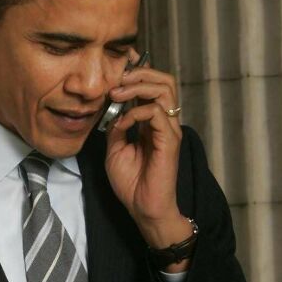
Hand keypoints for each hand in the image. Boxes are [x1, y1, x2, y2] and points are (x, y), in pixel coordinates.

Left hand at [104, 50, 190, 251]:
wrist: (143, 208)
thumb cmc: (132, 183)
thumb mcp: (114, 150)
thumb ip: (115, 127)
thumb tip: (111, 109)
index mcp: (152, 122)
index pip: (151, 86)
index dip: (136, 74)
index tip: (114, 73)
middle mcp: (164, 122)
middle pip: (163, 80)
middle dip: (139, 73)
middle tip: (116, 80)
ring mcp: (169, 130)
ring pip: (164, 90)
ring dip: (138, 87)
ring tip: (117, 93)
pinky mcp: (169, 141)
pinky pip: (157, 113)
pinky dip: (137, 112)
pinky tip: (123, 122)